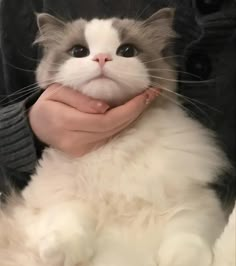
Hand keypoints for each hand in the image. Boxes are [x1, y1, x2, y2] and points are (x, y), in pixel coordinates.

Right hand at [29, 84, 157, 156]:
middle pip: (113, 128)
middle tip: (152, 94)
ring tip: (146, 100)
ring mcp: (82, 149)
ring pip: (114, 133)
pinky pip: (109, 137)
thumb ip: (79, 100)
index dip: (128, 109)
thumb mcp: (56, 92)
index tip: (145, 95)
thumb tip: (105, 108)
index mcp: (65, 122)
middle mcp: (76, 141)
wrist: (37, 126)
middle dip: (136, 111)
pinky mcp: (86, 152)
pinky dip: (123, 124)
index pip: (105, 119)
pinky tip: (132, 112)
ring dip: (132, 117)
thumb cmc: (47, 105)